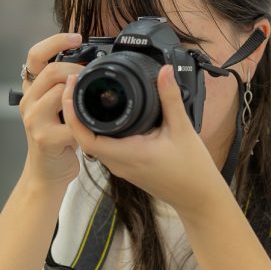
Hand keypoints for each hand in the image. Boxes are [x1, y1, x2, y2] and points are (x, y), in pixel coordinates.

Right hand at [17, 32, 83, 188]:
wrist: (47, 172)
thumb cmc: (57, 138)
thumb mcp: (58, 107)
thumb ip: (65, 86)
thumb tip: (91, 64)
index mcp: (32, 89)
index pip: (35, 55)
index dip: (55, 41)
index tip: (77, 37)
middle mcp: (28, 101)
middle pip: (53, 71)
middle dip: (78, 70)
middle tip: (94, 77)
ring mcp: (34, 119)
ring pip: (60, 92)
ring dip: (82, 93)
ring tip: (93, 100)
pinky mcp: (44, 137)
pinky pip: (71, 121)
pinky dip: (86, 121)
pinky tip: (94, 124)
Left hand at [61, 64, 228, 215]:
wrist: (198, 198)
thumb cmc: (192, 169)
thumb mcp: (182, 129)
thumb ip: (170, 98)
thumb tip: (164, 71)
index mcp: (127, 154)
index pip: (85, 136)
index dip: (73, 113)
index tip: (72, 89)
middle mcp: (118, 163)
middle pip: (82, 137)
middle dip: (74, 111)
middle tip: (74, 84)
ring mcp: (120, 167)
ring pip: (91, 143)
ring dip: (83, 120)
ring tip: (84, 94)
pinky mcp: (126, 167)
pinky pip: (103, 147)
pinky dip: (97, 130)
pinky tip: (103, 114)